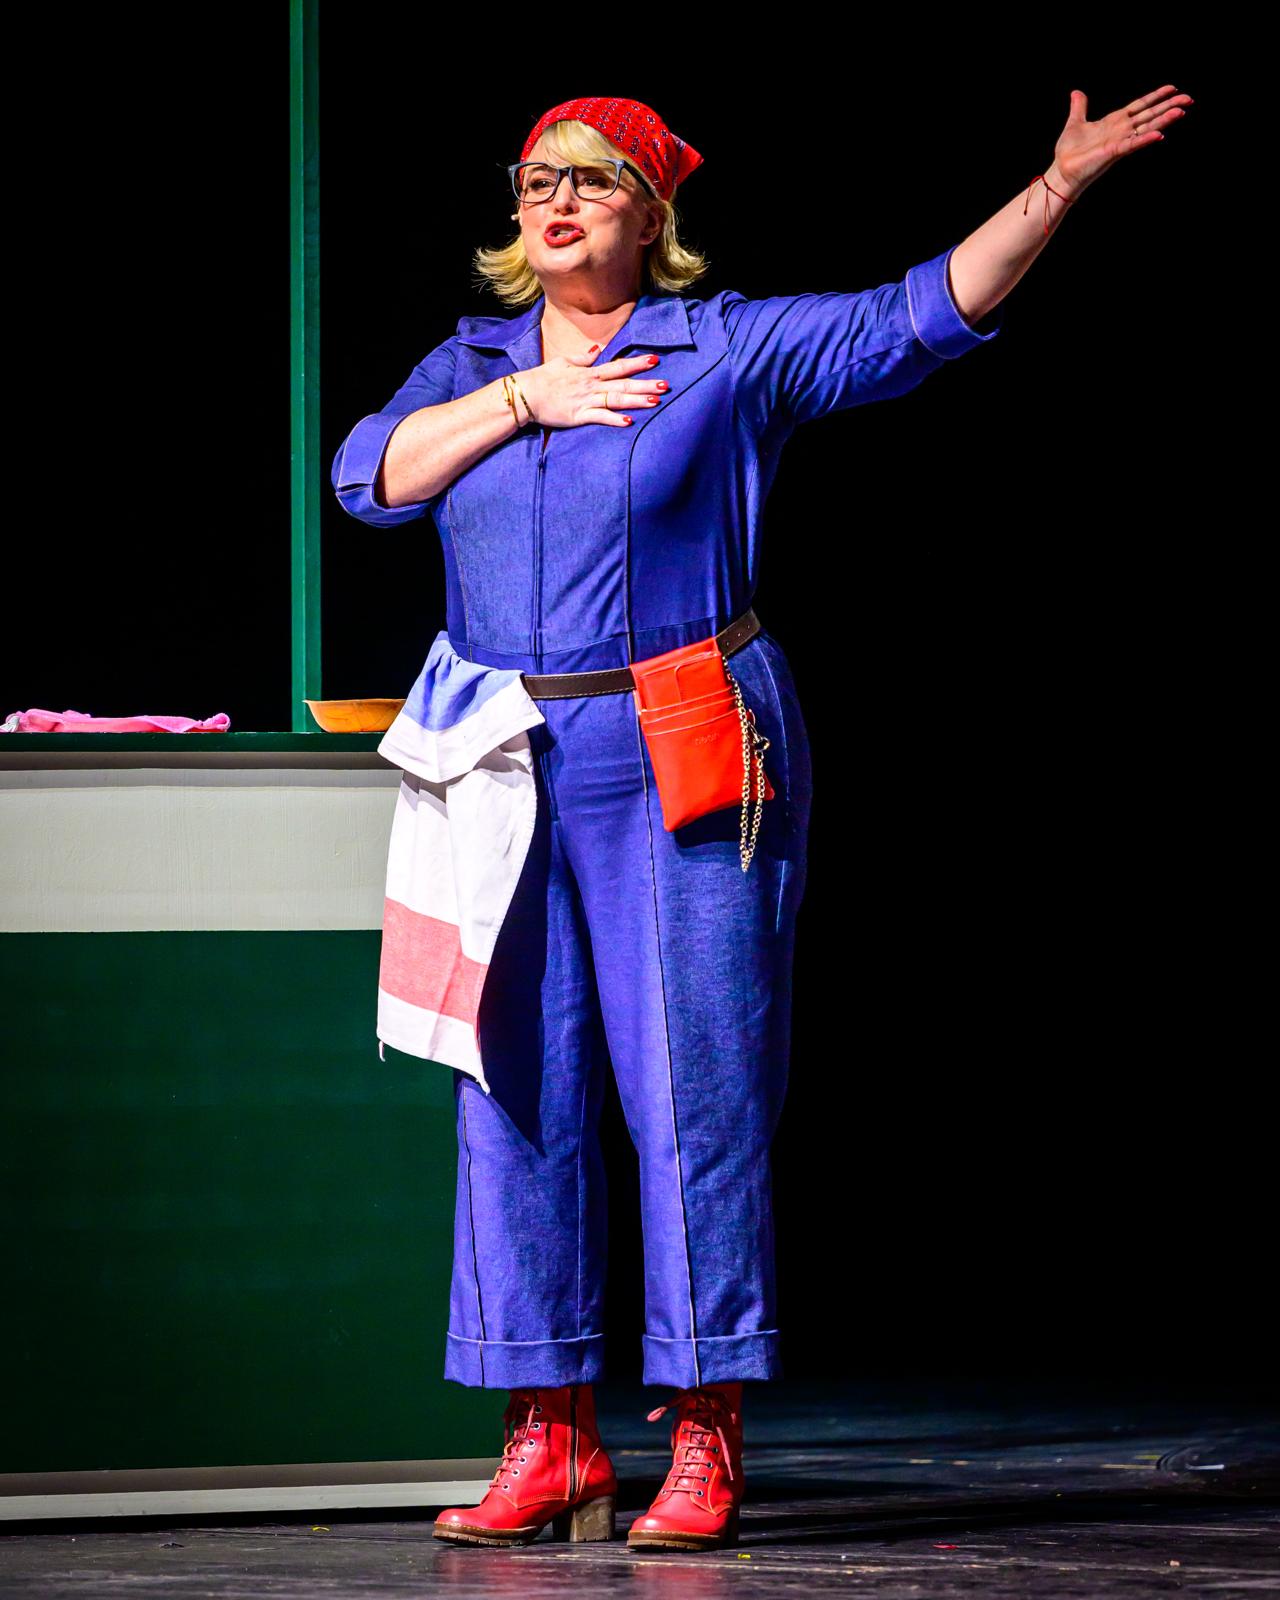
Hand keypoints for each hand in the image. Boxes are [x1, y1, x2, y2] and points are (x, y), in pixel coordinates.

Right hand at [518, 347, 667, 429]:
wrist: (525, 394)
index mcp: (589, 373)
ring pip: (616, 400)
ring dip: (636, 401)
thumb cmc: (543, 378)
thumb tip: (597, 350)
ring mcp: (586, 401)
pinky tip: (629, 422)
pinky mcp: (578, 416)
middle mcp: (591, 385)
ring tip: (656, 401)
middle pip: (623, 384)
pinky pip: (599, 417)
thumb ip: (582, 357)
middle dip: (645, 384)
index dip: (637, 363)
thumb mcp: (563, 362)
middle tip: (665, 384)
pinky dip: (614, 420)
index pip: (618, 366)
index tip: (655, 360)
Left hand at [1052, 84, 1193, 197]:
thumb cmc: (1069, 152)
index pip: (1140, 106)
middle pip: (1150, 114)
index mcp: (1115, 122)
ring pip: (1147, 127)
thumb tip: (1077, 92)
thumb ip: (1079, 107)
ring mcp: (1120, 141)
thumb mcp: (1075, 123)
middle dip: (1169, 106)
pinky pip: (1133, 144)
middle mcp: (1121, 130)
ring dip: (1164, 119)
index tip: (1172, 88)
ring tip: (1181, 111)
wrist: (1062, 171)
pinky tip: (1160, 134)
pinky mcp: (1114, 152)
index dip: (1155, 96)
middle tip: (1189, 99)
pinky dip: (1146, 139)